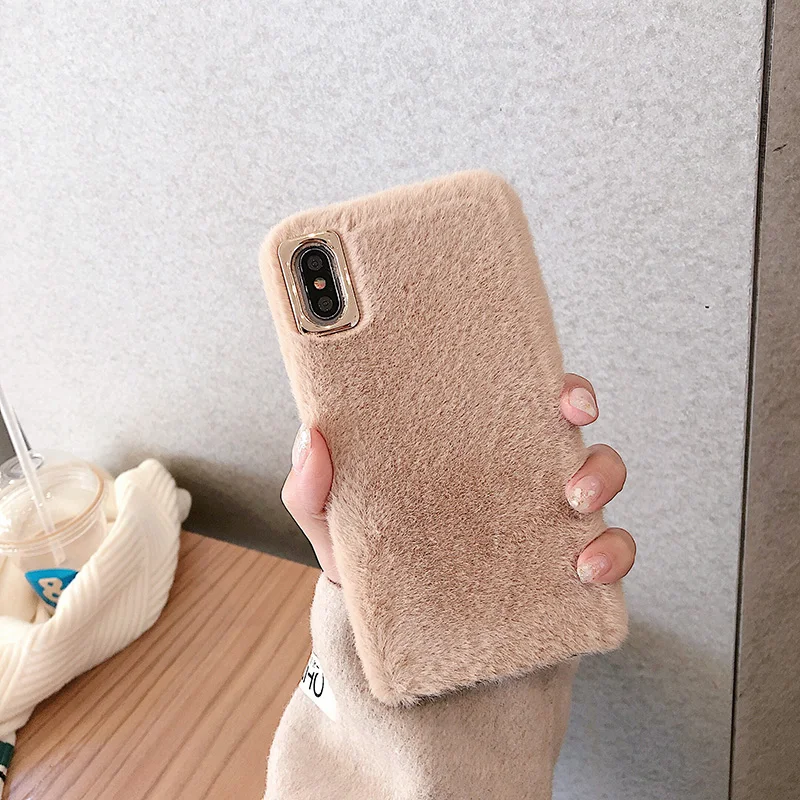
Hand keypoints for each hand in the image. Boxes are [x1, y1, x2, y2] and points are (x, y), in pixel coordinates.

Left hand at [281, 373, 635, 585]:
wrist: (399, 647)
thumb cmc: (374, 570)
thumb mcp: (337, 529)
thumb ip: (315, 492)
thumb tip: (311, 439)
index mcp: (468, 451)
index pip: (513, 398)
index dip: (545, 380)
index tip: (556, 384)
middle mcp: (514, 476)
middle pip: (568, 428)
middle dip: (581, 413)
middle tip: (569, 423)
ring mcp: (543, 521)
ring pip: (601, 477)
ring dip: (602, 477)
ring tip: (576, 502)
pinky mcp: (564, 570)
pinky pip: (611, 551)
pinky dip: (614, 553)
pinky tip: (587, 568)